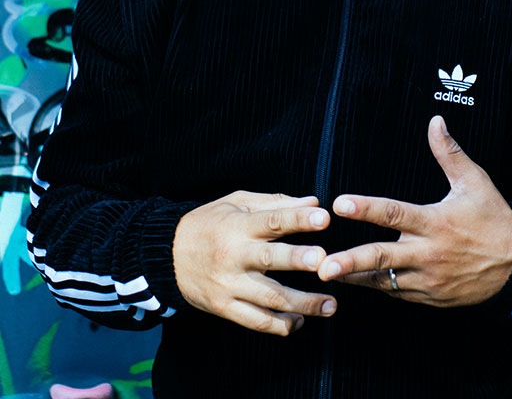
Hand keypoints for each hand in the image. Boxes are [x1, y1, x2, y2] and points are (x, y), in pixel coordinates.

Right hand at [173, 190, 336, 335]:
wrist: (165, 255)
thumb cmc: (209, 223)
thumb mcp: (236, 203)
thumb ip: (275, 202)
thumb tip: (313, 201)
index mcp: (238, 226)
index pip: (272, 220)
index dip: (298, 219)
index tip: (324, 218)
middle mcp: (234, 256)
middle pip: (270, 259)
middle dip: (298, 260)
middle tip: (325, 261)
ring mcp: (228, 285)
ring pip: (269, 298)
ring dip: (303, 303)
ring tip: (331, 304)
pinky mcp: (224, 307)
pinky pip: (255, 321)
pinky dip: (280, 325)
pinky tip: (300, 321)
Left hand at [317, 116, 511, 306]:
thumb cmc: (494, 219)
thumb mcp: (475, 182)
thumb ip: (450, 153)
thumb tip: (435, 121)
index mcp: (436, 222)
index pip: (395, 213)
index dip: (366, 208)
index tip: (340, 204)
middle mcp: (429, 253)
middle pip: (382, 257)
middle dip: (350, 262)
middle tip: (323, 265)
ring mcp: (429, 278)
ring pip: (384, 281)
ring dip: (355, 278)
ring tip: (325, 275)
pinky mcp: (431, 296)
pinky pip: (398, 292)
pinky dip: (378, 286)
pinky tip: (356, 280)